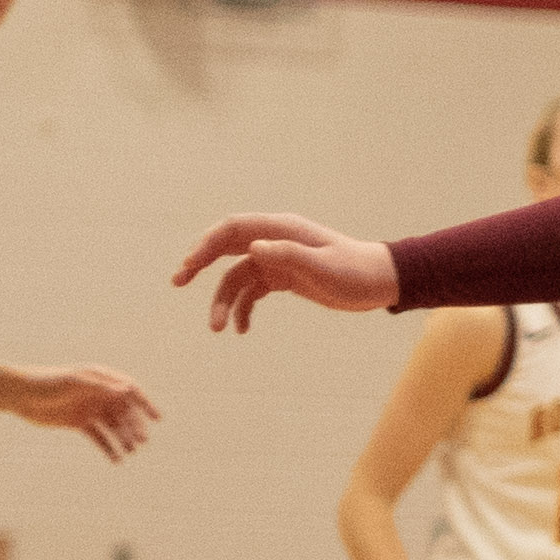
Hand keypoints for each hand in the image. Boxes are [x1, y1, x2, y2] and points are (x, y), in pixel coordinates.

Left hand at [11, 364, 161, 458]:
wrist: (21, 395)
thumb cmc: (48, 383)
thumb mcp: (75, 383)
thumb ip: (101, 387)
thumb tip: (127, 390)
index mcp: (102, 380)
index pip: (130, 391)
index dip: (145, 404)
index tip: (156, 419)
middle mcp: (100, 395)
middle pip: (124, 412)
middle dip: (134, 426)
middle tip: (141, 441)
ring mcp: (90, 409)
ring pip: (114, 426)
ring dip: (124, 438)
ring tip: (131, 452)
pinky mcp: (80, 423)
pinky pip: (99, 437)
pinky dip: (108, 448)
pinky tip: (116, 460)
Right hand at [179, 215, 399, 332]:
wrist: (382, 283)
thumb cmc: (356, 271)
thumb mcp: (323, 265)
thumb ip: (289, 255)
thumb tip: (253, 248)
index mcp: (282, 229)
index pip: (233, 229)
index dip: (207, 244)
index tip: (190, 267)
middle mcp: (275, 241)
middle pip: (226, 248)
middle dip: (200, 263)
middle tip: (177, 281)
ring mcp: (278, 260)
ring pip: (237, 277)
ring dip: (223, 301)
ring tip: (217, 329)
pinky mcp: (284, 278)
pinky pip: (252, 292)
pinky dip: (243, 309)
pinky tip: (242, 329)